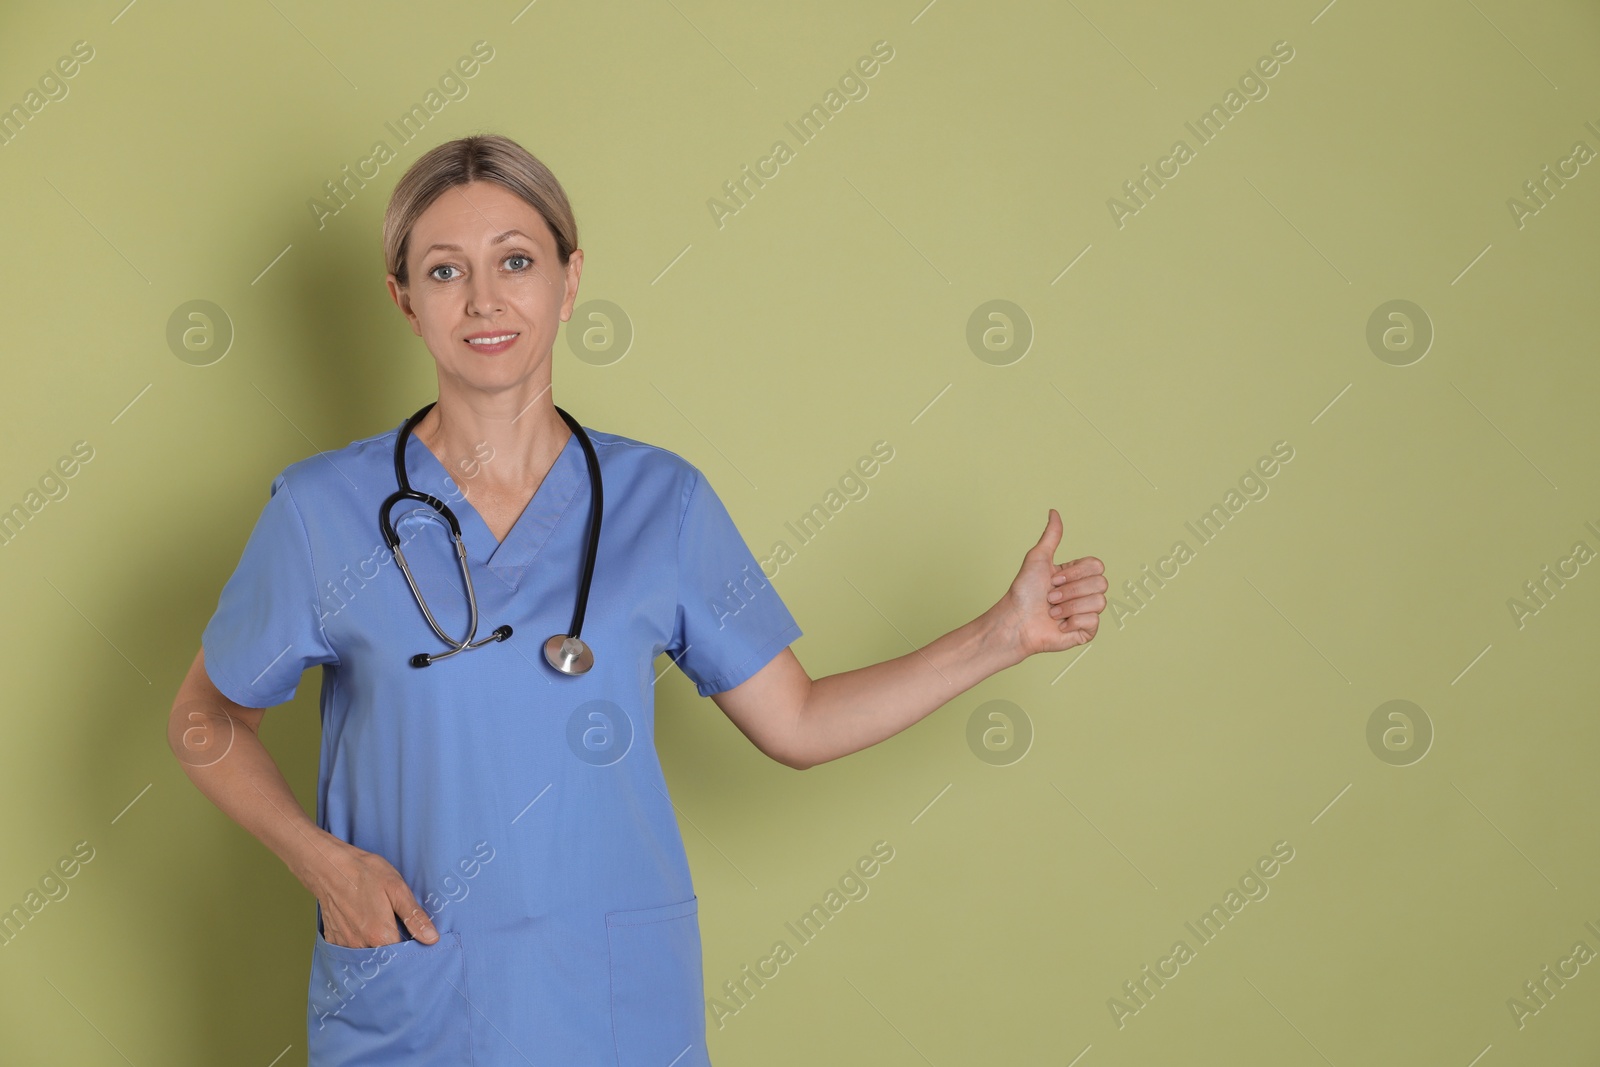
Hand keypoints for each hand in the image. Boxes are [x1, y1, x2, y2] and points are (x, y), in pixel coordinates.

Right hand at [304, 835, 438, 948]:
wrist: (329, 866)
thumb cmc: (365, 873)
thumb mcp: (396, 888)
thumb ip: (414, 917)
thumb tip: (432, 939)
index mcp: (379, 935)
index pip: (402, 956)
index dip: (412, 949)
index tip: (417, 940)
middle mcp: (360, 945)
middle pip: (384, 958)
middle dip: (394, 951)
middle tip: (399, 929)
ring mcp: (344, 943)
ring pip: (367, 956)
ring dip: (376, 948)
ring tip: (381, 927)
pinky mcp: (333, 938)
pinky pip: (350, 950)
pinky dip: (359, 944)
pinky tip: (364, 927)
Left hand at [989, 509, 1105, 660]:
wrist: (1016, 621)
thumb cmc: (1023, 592)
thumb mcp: (1038, 558)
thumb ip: (1052, 536)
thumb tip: (1054, 511)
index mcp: (1077, 575)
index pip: (1097, 566)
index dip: (1075, 572)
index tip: (1053, 579)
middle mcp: (1084, 592)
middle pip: (1101, 583)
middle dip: (1070, 590)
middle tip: (1050, 597)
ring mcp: (1087, 612)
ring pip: (1099, 602)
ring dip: (1069, 606)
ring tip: (1052, 612)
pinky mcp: (1086, 631)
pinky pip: (1093, 621)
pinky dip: (1072, 622)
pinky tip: (1058, 625)